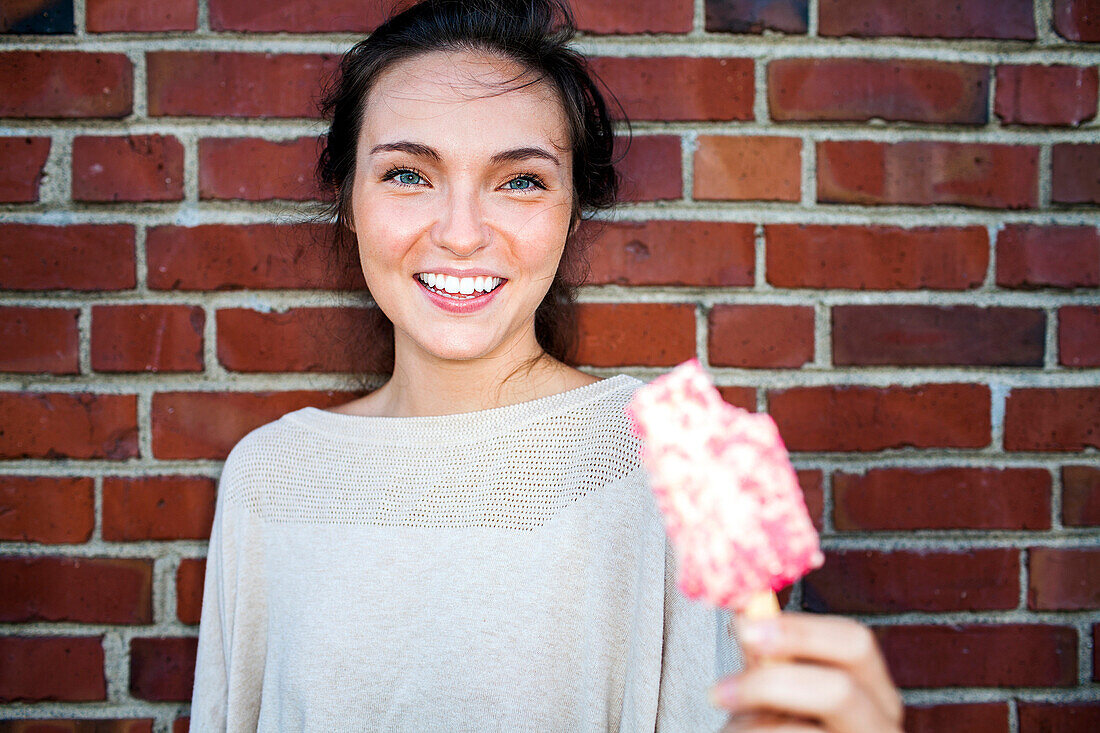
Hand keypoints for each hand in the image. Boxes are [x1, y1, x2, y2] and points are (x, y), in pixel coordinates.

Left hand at [709, 613, 902, 731]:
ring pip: (799, 732)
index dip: (800, 631)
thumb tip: (745, 609)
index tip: (743, 628)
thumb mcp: (776, 691)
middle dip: (772, 684)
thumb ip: (769, 656)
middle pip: (841, 691)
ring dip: (753, 729)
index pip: (856, 643)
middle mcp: (880, 726)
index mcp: (873, 692)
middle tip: (719, 691)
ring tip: (733, 732)